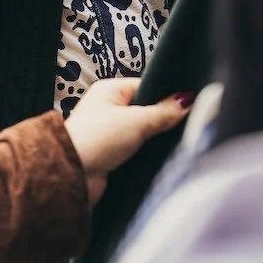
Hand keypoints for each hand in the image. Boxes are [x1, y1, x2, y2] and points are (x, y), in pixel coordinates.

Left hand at [63, 79, 189, 203]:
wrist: (72, 175)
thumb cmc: (98, 138)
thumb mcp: (137, 121)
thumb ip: (164, 111)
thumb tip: (187, 99)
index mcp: (110, 90)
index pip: (147, 87)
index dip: (167, 96)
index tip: (190, 105)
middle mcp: (108, 109)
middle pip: (146, 111)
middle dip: (163, 120)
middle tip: (186, 126)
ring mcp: (109, 132)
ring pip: (143, 133)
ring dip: (154, 140)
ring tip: (177, 144)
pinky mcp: (111, 155)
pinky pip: (136, 151)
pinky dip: (146, 155)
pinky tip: (162, 159)